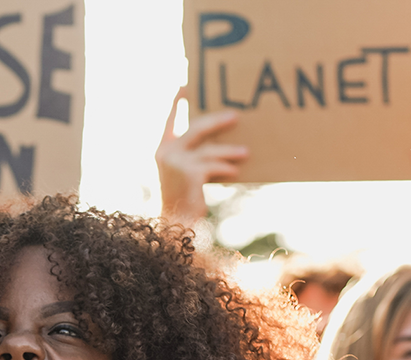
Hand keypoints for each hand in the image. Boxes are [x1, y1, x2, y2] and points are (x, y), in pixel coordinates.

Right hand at [157, 87, 247, 224]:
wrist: (177, 222)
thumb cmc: (186, 197)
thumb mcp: (188, 171)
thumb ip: (196, 153)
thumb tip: (222, 138)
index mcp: (164, 148)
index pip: (170, 119)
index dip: (178, 102)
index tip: (185, 85)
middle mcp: (166, 152)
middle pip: (196, 127)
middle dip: (217, 121)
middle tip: (235, 116)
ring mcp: (176, 161)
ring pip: (209, 149)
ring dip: (230, 151)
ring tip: (246, 152)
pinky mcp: (188, 172)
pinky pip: (213, 165)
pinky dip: (225, 168)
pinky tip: (236, 172)